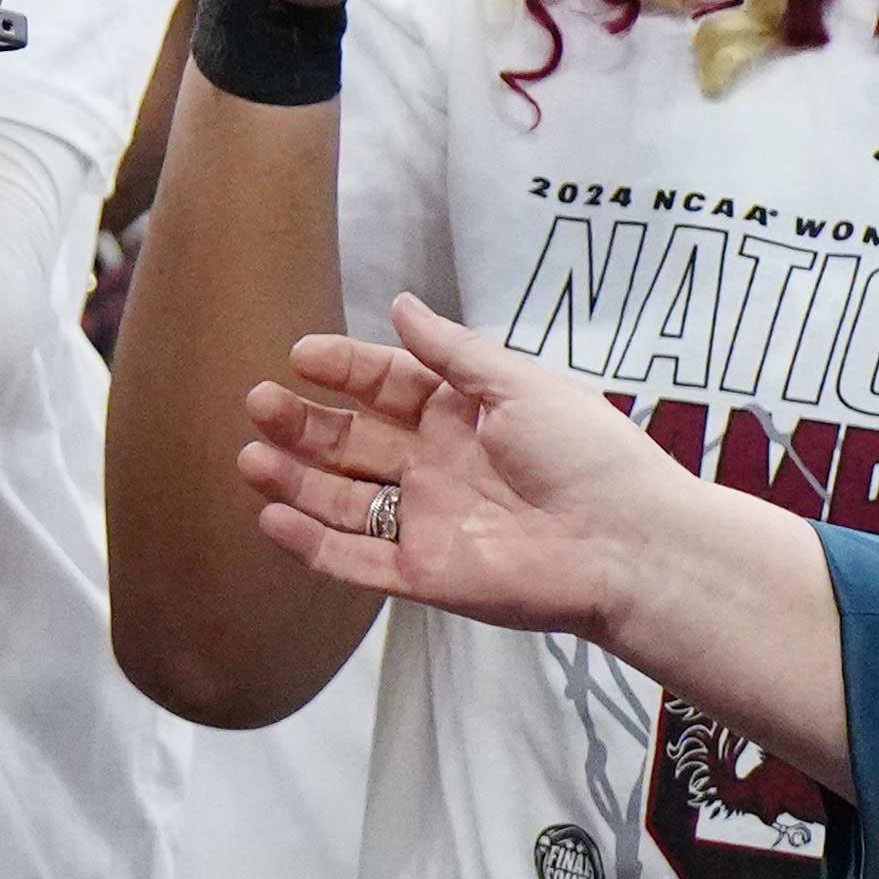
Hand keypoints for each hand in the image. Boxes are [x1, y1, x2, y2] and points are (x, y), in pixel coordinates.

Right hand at [241, 296, 699, 637]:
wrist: (628, 544)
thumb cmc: (586, 453)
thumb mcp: (519, 384)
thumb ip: (452, 352)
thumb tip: (399, 303)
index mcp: (462, 417)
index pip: (388, 387)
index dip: (344, 369)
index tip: (300, 354)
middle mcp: (437, 468)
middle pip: (354, 443)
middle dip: (304, 424)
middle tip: (258, 401)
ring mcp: (427, 523)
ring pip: (343, 501)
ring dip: (294, 481)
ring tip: (250, 457)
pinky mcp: (423, 575)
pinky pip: (355, 560)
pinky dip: (310, 544)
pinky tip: (270, 518)